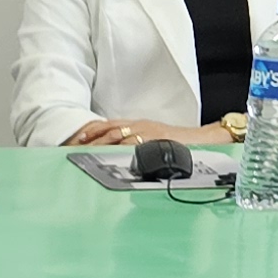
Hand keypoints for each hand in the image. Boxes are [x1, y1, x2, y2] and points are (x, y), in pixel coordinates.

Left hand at [70, 120, 203, 147]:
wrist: (198, 138)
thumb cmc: (175, 141)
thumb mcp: (151, 137)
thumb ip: (135, 140)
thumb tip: (117, 149)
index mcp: (138, 124)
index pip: (111, 124)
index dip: (95, 130)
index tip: (81, 137)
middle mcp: (141, 126)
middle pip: (111, 129)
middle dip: (94, 137)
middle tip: (79, 144)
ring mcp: (148, 132)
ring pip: (120, 135)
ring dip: (103, 143)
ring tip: (90, 150)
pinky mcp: (156, 139)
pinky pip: (137, 143)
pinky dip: (123, 147)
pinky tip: (113, 152)